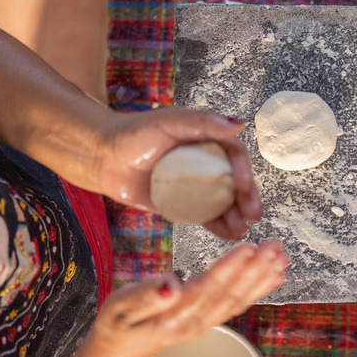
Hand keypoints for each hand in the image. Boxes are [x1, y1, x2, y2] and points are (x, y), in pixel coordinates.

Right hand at [85, 240, 288, 356]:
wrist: (122, 348)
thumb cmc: (120, 322)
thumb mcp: (121, 306)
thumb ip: (146, 296)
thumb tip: (170, 284)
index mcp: (177, 314)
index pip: (209, 287)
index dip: (230, 267)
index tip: (248, 247)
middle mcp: (198, 320)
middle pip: (231, 292)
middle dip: (256, 269)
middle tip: (275, 247)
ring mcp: (207, 321)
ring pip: (240, 298)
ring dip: (263, 277)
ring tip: (282, 257)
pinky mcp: (211, 318)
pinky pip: (240, 303)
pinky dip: (260, 288)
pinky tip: (275, 275)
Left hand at [97, 107, 260, 239]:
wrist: (103, 159)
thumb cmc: (134, 133)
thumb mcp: (171, 121)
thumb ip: (205, 122)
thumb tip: (240, 124)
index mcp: (208, 139)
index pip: (235, 154)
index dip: (244, 169)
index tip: (244, 185)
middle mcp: (207, 162)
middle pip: (235, 181)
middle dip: (248, 199)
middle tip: (253, 214)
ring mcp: (197, 185)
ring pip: (225, 202)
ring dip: (237, 216)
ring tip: (241, 229)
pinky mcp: (185, 204)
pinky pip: (207, 217)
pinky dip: (219, 226)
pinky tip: (229, 235)